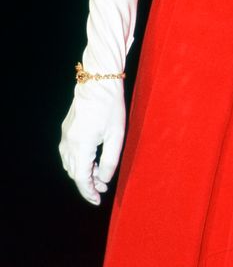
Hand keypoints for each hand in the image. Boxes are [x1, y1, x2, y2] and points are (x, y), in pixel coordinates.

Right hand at [59, 81, 125, 204]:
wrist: (99, 81)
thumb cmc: (111, 106)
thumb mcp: (117, 135)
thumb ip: (111, 161)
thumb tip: (105, 180)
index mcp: (81, 146)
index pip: (81, 179)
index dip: (89, 193)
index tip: (97, 201)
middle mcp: (69, 143)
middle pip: (74, 173)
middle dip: (88, 184)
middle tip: (104, 187)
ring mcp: (65, 136)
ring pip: (70, 164)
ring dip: (83, 173)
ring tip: (101, 173)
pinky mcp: (66, 129)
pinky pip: (68, 153)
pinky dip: (78, 161)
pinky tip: (92, 159)